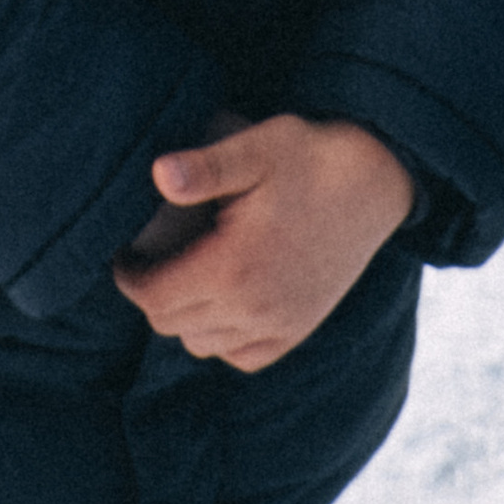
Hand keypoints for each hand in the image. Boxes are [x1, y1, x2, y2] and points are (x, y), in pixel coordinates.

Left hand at [111, 115, 412, 373]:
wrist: (377, 180)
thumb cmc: (310, 156)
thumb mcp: (257, 147)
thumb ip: (205, 166)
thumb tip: (158, 175)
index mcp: (234, 268)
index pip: (154, 297)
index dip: (129, 276)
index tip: (126, 253)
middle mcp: (255, 309)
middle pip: (172, 324)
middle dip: (151, 294)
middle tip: (149, 260)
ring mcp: (281, 325)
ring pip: (202, 344)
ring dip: (184, 316)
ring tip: (183, 274)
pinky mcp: (299, 329)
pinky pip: (241, 356)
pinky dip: (221, 337)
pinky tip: (221, 301)